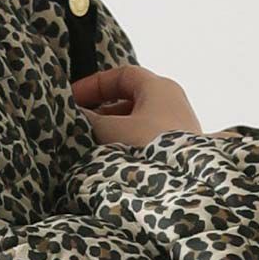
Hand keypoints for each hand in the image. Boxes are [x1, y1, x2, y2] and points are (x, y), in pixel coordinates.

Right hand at [71, 64, 205, 145]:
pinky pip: (145, 138)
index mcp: (159, 87)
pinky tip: (111, 158)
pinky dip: (126, 142)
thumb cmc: (152, 148)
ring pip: (136, 120)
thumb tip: (79, 116)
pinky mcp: (176, 149)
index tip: (73, 97)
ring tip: (92, 142)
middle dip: (102, 109)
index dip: (95, 84)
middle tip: (80, 122)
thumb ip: (92, 119)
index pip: (122, 75)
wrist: (185, 184)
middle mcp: (171, 102)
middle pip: (129, 98)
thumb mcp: (113, 130)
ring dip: (113, 129)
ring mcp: (176, 126)